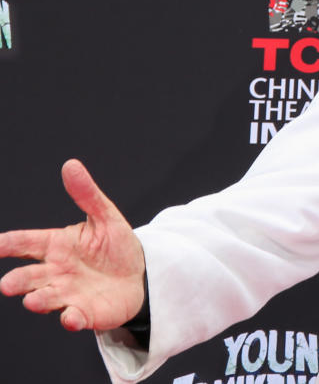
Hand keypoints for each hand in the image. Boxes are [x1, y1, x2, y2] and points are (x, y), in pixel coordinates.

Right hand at [0, 160, 145, 331]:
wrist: (140, 274)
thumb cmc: (114, 245)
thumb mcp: (105, 216)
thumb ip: (86, 194)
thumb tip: (71, 165)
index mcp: (55, 246)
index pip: (24, 242)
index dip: (6, 244)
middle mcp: (55, 272)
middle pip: (28, 276)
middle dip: (17, 281)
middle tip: (7, 284)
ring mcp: (68, 294)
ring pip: (46, 298)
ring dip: (39, 300)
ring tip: (32, 301)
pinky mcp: (86, 313)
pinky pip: (75, 318)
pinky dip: (71, 319)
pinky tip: (71, 318)